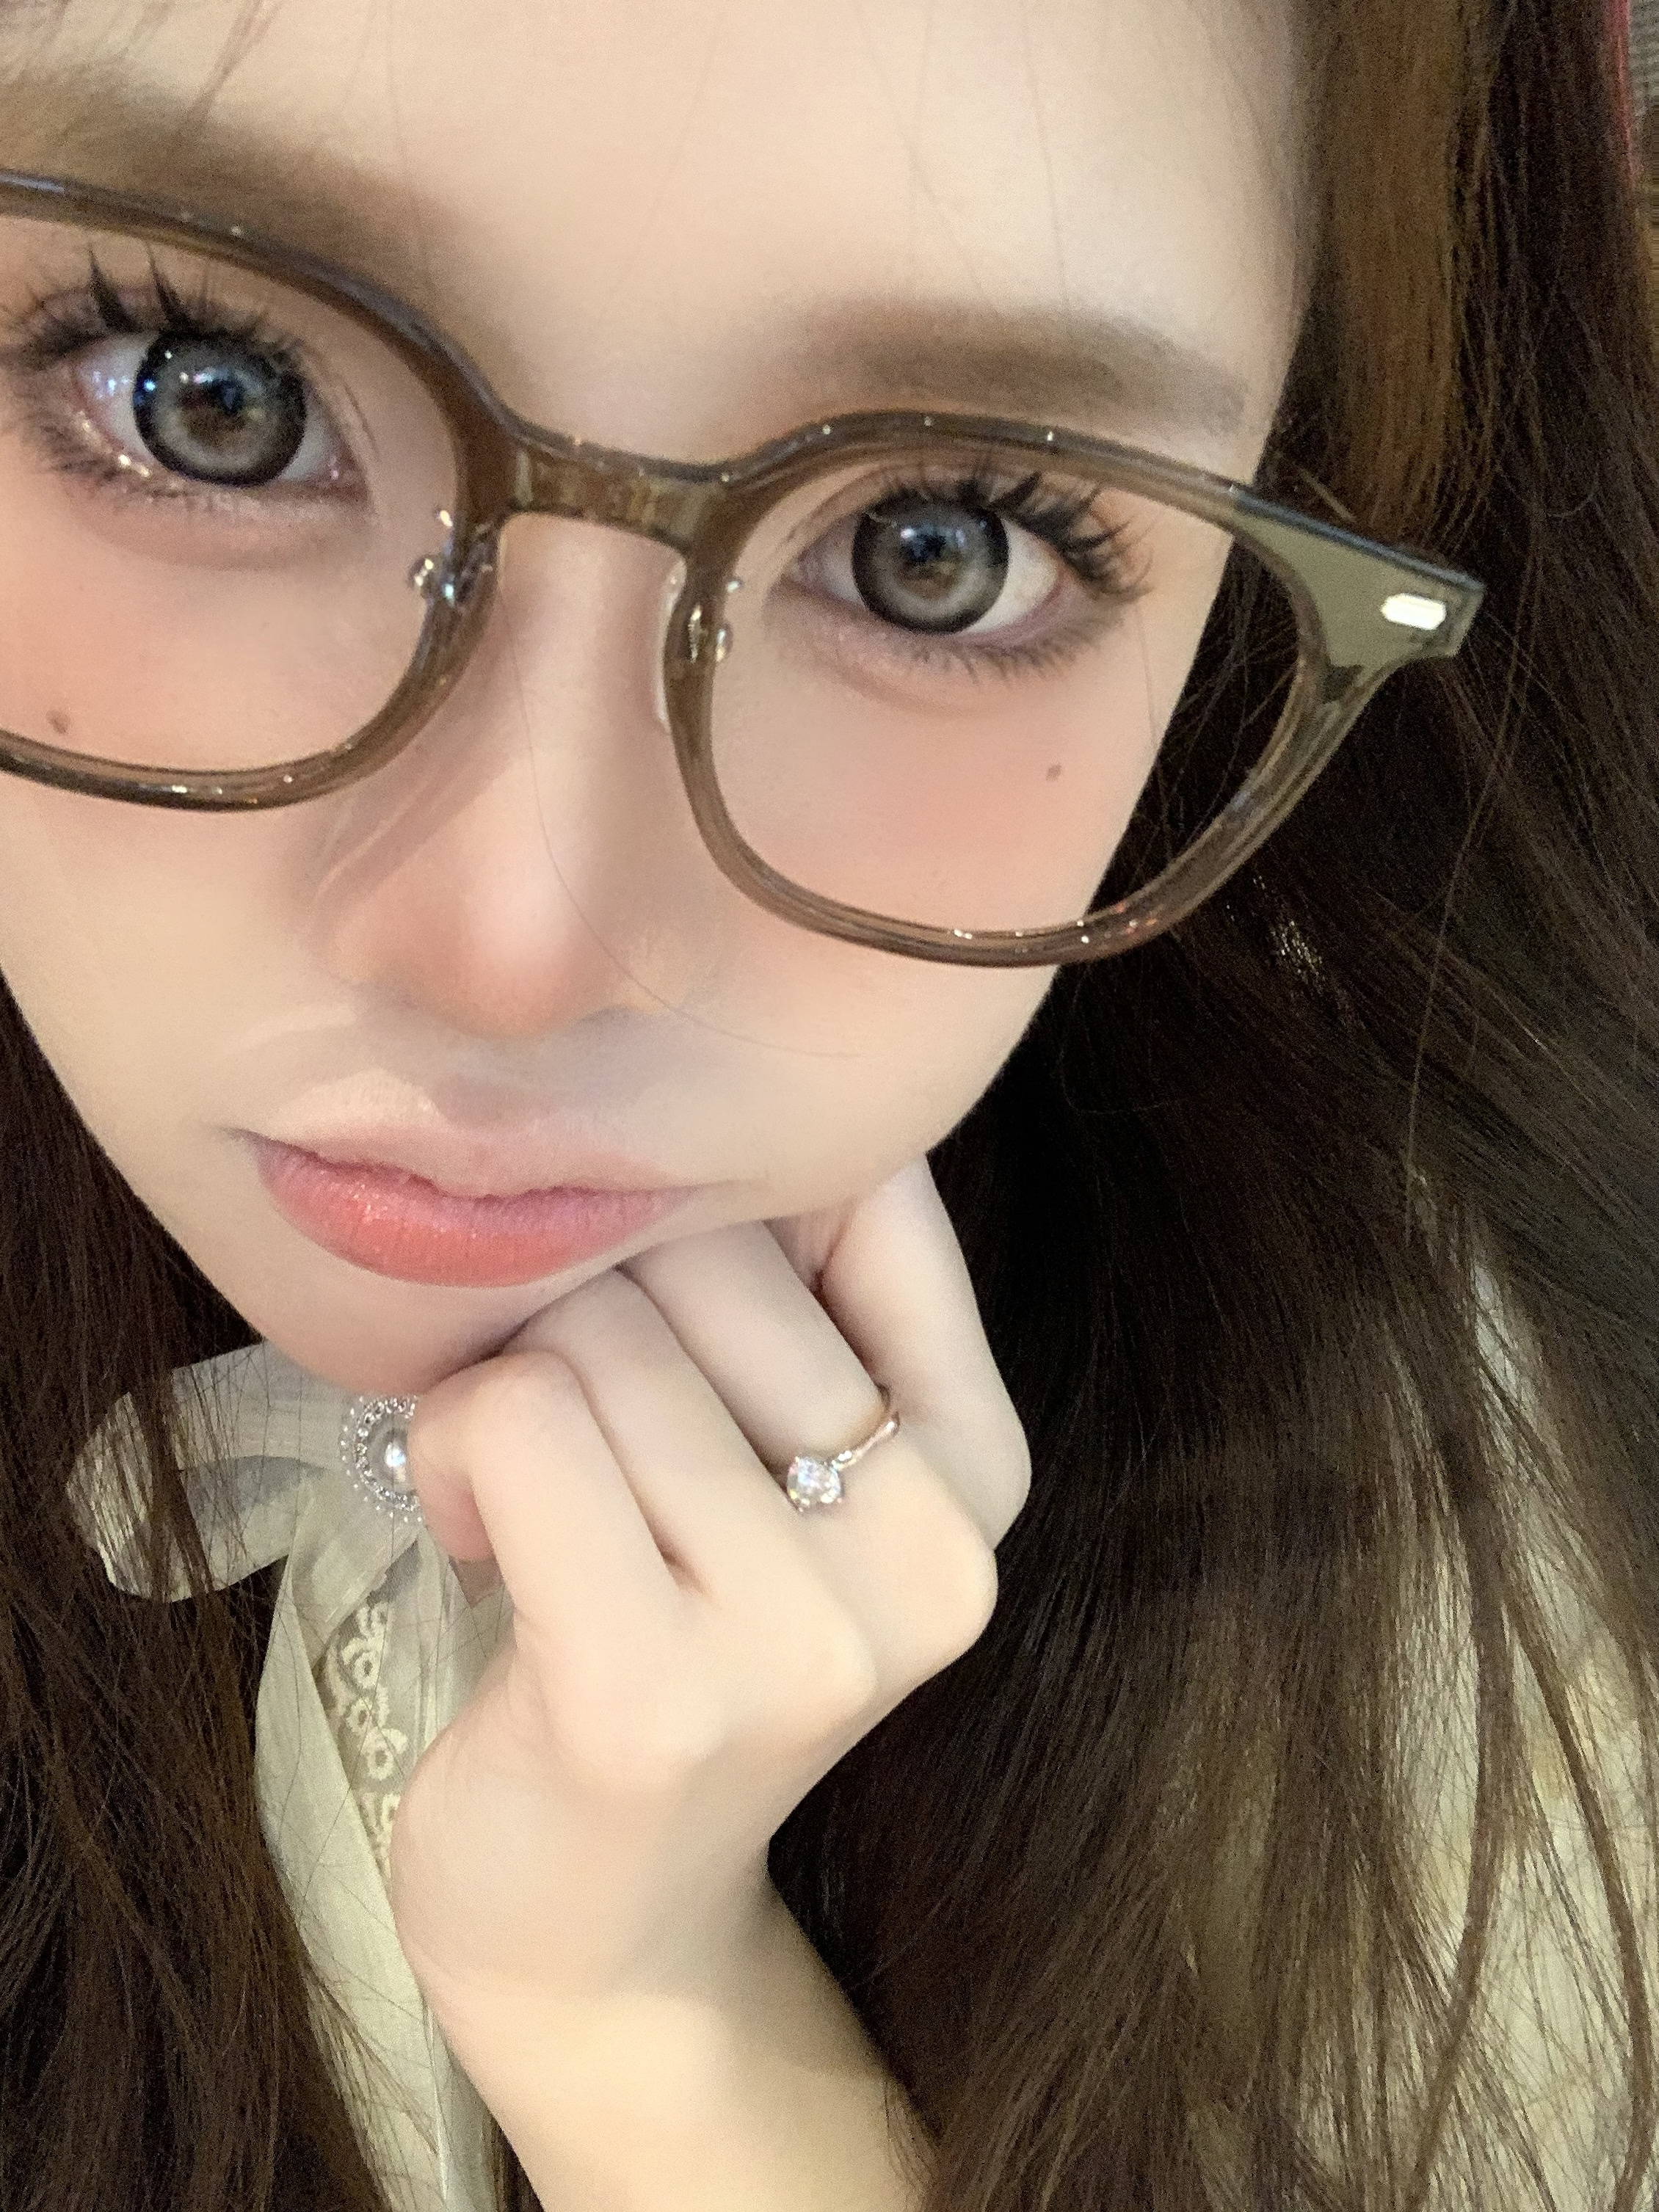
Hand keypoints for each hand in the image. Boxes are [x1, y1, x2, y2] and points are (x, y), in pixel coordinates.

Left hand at [386, 1158, 1028, 2054]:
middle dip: (592, 1307)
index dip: (726, 1201)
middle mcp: (927, 1554)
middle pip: (706, 1254)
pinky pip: (523, 1422)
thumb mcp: (791, 1469)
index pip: (868, 1195)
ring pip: (598, 1337)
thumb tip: (762, 1091)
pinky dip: (454, 1450)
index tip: (663, 1292)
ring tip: (521, 1498)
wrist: (600, 1922)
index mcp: (979, 1472)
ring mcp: (802, 1634)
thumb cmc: (669, 1635)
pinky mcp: (651, 1691)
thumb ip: (810, 1294)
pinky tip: (475, 1535)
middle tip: (569, 1433)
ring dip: (504, 1392)